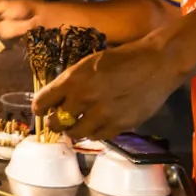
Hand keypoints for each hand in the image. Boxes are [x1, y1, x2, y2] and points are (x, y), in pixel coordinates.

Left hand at [34, 35, 186, 140]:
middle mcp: (84, 99)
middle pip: (56, 123)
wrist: (156, 64)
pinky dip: (94, 133)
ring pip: (76, 134)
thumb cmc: (122, 58)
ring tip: (78, 124)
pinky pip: (98, 137)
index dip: (39, 108)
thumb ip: (71, 82)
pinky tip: (97, 125)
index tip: (41, 110)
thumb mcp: (89, 63)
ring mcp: (102, 114)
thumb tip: (56, 98)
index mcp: (73, 79)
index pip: (42, 101)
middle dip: (54, 123)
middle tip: (58, 121)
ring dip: (74, 130)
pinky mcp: (119, 125)